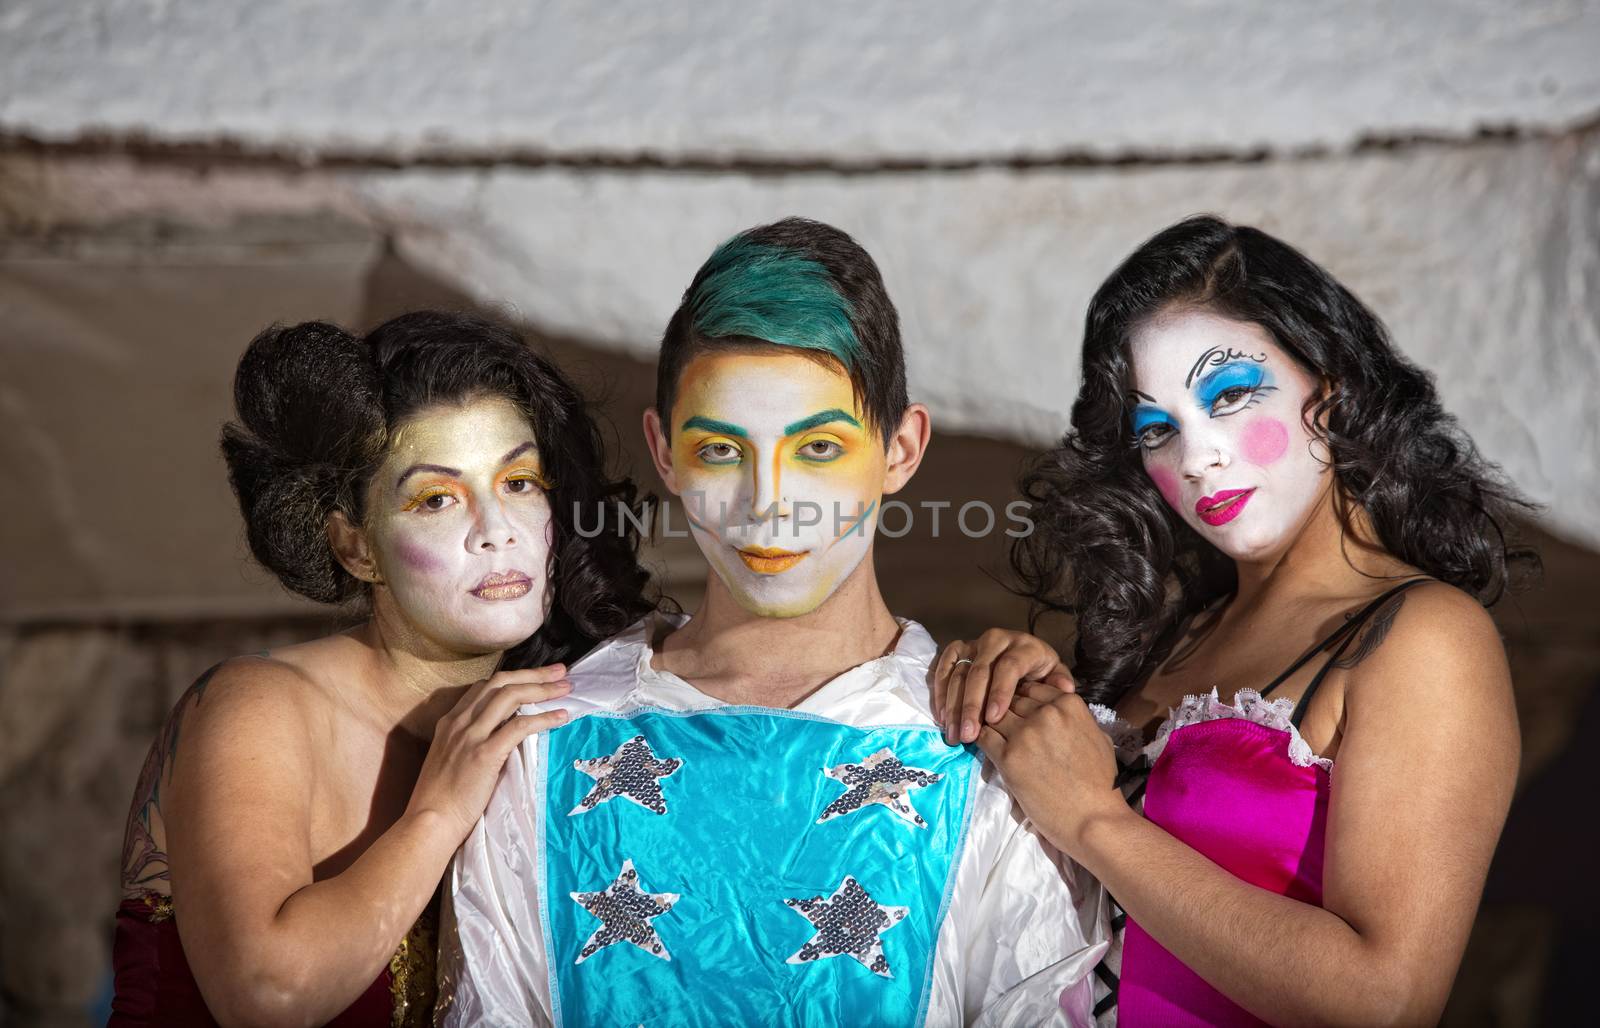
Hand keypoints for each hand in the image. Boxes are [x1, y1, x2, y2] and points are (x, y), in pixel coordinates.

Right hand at [406, 665, 571, 838]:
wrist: (428, 822)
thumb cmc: (439, 800)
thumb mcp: (449, 759)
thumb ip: (470, 742)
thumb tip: (502, 734)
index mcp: (450, 722)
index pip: (485, 686)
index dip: (514, 678)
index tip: (537, 678)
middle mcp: (459, 722)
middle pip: (501, 682)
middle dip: (533, 673)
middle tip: (560, 671)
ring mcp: (471, 736)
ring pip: (511, 696)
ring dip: (543, 688)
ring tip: (566, 687)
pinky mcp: (485, 754)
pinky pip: (520, 726)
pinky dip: (544, 718)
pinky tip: (561, 717)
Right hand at [931, 629, 1075, 744]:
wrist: (1024, 656)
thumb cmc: (1040, 673)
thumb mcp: (1055, 675)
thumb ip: (1059, 682)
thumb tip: (1064, 689)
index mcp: (1024, 646)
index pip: (1008, 667)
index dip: (999, 692)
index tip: (994, 719)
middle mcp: (996, 640)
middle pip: (979, 671)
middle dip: (971, 706)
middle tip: (968, 735)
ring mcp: (974, 643)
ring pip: (958, 672)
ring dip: (952, 705)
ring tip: (953, 734)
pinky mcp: (958, 650)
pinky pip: (943, 668)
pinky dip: (939, 693)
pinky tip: (942, 718)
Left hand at [976, 682, 1121, 857]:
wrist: (1092, 819)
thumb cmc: (1100, 784)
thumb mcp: (1097, 737)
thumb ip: (1075, 719)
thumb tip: (1060, 712)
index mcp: (1068, 704)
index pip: (1032, 689)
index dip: (1022, 701)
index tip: (1018, 713)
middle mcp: (1045, 712)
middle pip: (1011, 700)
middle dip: (1005, 711)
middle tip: (1000, 726)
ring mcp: (1025, 733)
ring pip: (993, 714)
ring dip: (990, 724)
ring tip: (990, 735)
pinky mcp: (1008, 757)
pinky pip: (983, 736)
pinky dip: (981, 739)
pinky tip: (984, 747)